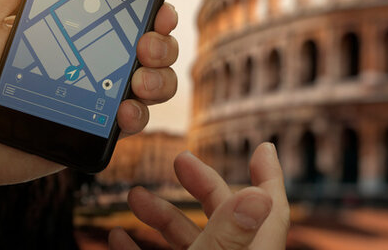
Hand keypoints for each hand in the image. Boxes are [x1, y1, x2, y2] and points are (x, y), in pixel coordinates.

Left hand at [0, 0, 178, 188]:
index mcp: (78, 29)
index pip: (128, 13)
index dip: (153, 7)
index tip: (157, 6)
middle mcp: (99, 59)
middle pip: (156, 45)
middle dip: (163, 42)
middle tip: (145, 46)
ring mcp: (102, 95)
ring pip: (158, 82)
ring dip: (160, 78)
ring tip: (137, 82)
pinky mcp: (99, 129)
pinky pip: (137, 120)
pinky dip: (139, 115)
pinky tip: (122, 112)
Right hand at [109, 143, 289, 249]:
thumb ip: (230, 230)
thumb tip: (259, 194)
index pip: (269, 210)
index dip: (269, 176)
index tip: (264, 148)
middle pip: (225, 216)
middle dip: (202, 184)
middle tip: (180, 159)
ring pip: (191, 239)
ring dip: (162, 216)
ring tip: (135, 196)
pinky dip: (141, 247)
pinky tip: (118, 237)